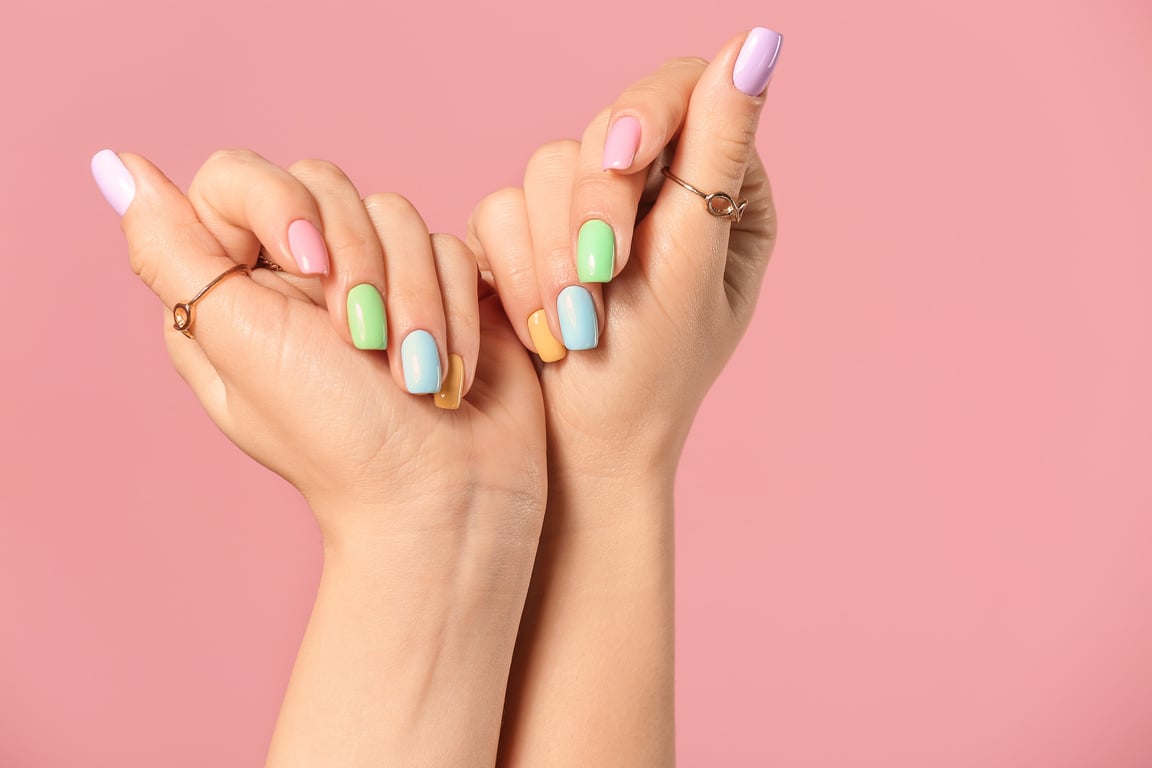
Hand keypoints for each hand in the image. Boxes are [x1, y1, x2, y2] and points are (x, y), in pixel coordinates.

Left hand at [93, 149, 548, 765]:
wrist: (444, 494)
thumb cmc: (338, 438)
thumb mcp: (241, 344)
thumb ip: (173, 252)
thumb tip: (116, 168)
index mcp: (235, 287)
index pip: (237, 177)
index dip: (279, 204)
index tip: (307, 265)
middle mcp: (302, 275)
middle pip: (326, 184)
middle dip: (359, 264)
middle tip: (364, 342)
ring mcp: (377, 278)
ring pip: (398, 213)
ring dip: (414, 298)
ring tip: (414, 372)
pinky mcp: (441, 287)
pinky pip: (450, 246)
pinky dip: (456, 309)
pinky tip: (449, 368)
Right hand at [470, 28, 779, 480]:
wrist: (580, 456)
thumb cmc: (650, 378)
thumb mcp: (690, 264)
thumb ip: (716, 154)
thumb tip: (759, 42)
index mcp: (721, 193)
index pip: (686, 94)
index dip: (645, 110)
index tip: (622, 156)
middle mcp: (655, 194)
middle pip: (606, 128)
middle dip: (593, 209)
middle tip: (600, 280)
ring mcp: (588, 216)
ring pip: (546, 167)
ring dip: (554, 252)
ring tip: (573, 327)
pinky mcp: (529, 240)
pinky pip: (500, 209)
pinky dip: (518, 269)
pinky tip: (541, 327)